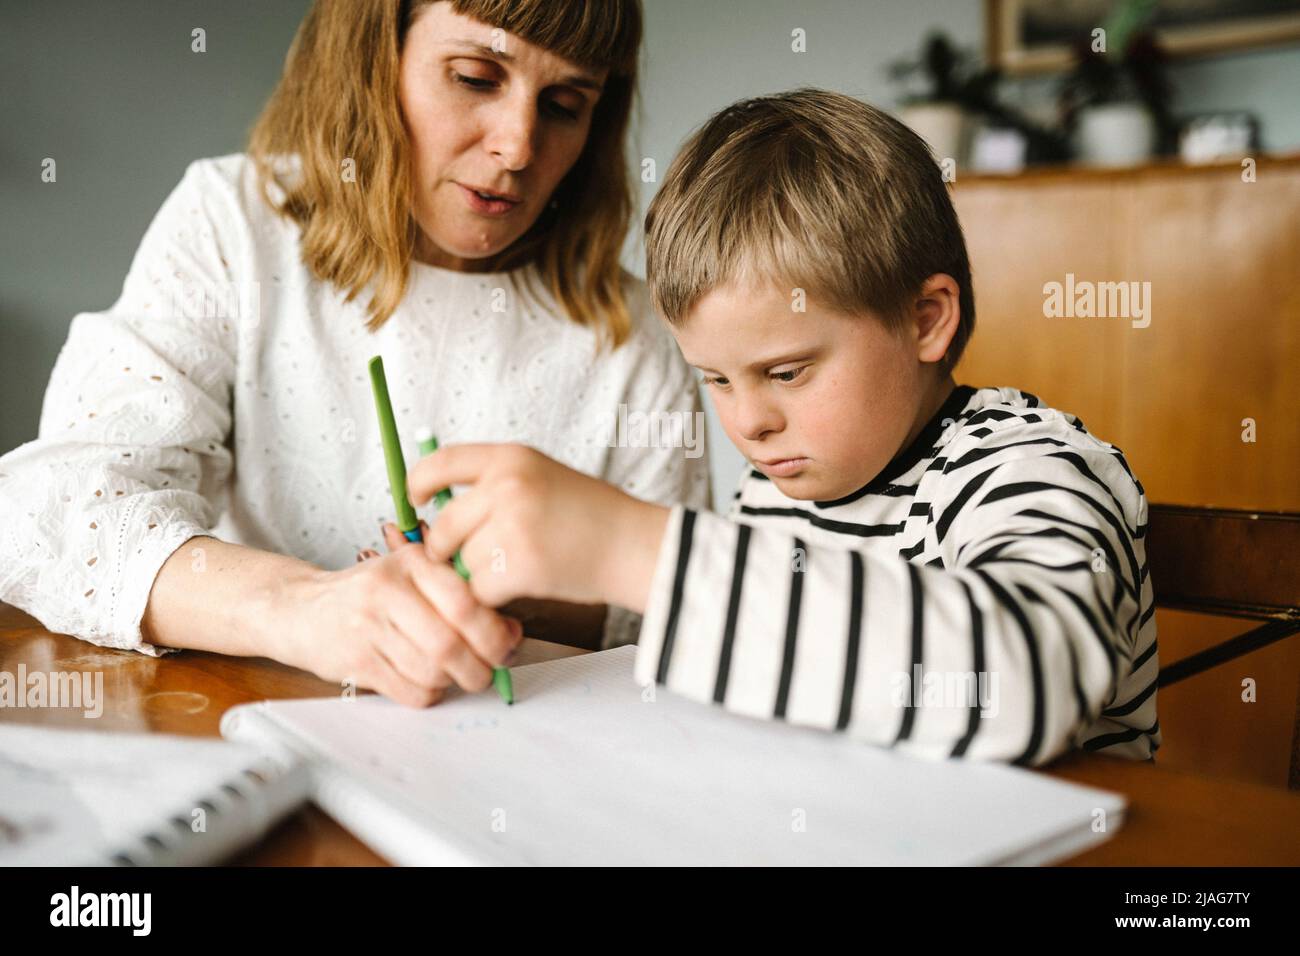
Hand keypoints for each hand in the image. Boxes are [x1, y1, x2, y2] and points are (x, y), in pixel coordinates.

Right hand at [266, 528, 522, 706]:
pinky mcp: (356, 662)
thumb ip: (459, 596)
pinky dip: (429, 694)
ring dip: (454, 682)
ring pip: (433, 671)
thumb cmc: (368, 594)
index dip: (494, 631)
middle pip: (450, 643)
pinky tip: (426, 682)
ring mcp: (368, 628)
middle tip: (488, 671)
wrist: (301, 609)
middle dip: (480, 666)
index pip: (463, 601)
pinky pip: (411, 692)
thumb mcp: (410, 575)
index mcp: (410, 563)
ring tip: (453, 674)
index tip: (508, 643)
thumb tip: (511, 631)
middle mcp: (387, 591)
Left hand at [406, 444, 669, 612]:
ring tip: (520, 565)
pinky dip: (496, 595)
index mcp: (511, 457)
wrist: (633, 545)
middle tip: (472, 556)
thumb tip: (439, 508)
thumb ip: (494, 484)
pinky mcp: (518, 565)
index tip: (416, 501)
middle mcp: (507, 485)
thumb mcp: (542, 476)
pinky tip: (526, 583)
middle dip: (449, 548)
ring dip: (480, 574)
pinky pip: (480, 589)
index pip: (440, 462)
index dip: (419, 483)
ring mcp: (512, 525)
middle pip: (445, 525)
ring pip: (462, 562)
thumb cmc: (591, 516)